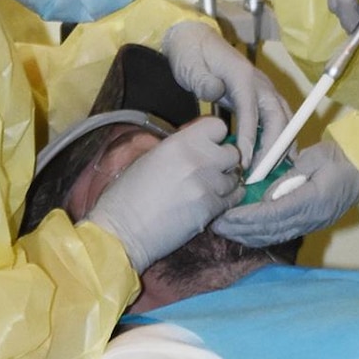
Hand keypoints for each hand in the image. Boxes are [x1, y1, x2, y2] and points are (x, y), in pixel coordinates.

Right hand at [82, 116, 241, 273]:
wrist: (122, 231)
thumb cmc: (126, 197)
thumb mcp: (149, 158)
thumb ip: (178, 148)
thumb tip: (196, 146)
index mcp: (179, 143)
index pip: (218, 126)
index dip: (216, 136)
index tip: (209, 145)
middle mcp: (198, 160)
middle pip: (233, 153)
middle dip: (224, 161)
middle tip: (211, 169)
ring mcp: (207, 186)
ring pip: (236, 178)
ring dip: (225, 182)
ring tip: (207, 189)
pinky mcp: (211, 210)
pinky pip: (232, 199)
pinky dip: (225, 200)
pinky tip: (210, 202)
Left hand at [162, 22, 289, 164]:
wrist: (196, 41)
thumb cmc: (191, 54)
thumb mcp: (189, 64)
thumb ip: (201, 78)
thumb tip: (215, 91)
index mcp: (242, 76)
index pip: (251, 111)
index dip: (250, 137)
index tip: (244, 161)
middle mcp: (260, 83)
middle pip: (277, 118)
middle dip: (273, 148)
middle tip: (260, 174)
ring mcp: (264, 90)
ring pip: (284, 120)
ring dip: (281, 147)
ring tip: (270, 173)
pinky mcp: (263, 98)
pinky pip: (280, 121)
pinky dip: (282, 140)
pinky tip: (279, 161)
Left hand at [212, 139, 358, 247]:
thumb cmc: (340, 158)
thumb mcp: (313, 158)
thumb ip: (287, 177)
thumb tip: (265, 194)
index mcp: (310, 201)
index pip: (270, 215)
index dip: (245, 218)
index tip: (225, 216)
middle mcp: (309, 219)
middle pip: (268, 231)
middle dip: (240, 230)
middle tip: (216, 225)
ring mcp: (310, 224)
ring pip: (273, 236)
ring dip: (247, 235)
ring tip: (225, 230)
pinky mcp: (310, 224)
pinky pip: (280, 234)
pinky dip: (260, 235)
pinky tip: (245, 232)